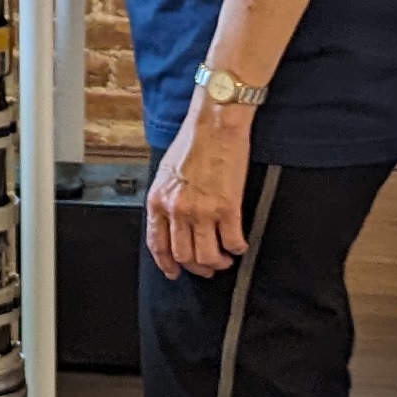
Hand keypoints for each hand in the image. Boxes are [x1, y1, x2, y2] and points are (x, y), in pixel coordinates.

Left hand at [149, 96, 251, 277]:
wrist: (215, 124)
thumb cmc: (192, 142)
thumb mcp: (166, 173)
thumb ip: (166, 200)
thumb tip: (171, 223)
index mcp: (158, 201)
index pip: (157, 244)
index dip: (166, 264)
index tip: (174, 271)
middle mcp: (177, 210)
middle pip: (184, 255)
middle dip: (196, 267)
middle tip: (207, 267)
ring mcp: (202, 210)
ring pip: (207, 255)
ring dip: (218, 262)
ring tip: (225, 258)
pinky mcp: (228, 207)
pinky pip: (233, 241)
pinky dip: (238, 248)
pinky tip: (239, 245)